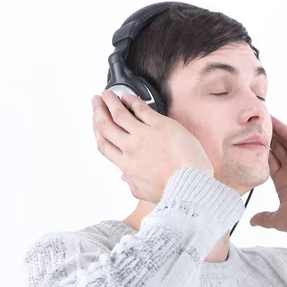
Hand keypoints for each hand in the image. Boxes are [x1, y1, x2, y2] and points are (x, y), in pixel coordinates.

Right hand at [91, 90, 213, 202]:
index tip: (96, 122)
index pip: (104, 145)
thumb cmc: (173, 190)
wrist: (190, 184)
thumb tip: (124, 178)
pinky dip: (132, 101)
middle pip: (107, 126)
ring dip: (111, 102)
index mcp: (126, 165)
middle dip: (98, 112)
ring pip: (120, 114)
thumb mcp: (145, 192)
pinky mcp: (160, 126)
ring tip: (107, 94)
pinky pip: (141, 109)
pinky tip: (128, 97)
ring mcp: (145, 136)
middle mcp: (131, 149)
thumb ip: (132, 183)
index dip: (96, 130)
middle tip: (96, 102)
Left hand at [250, 115, 286, 243]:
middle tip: (248, 123)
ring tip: (258, 117)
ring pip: (283, 141)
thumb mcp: (281, 220)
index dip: (256, 152)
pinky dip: (285, 129)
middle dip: (263, 137)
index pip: (267, 162)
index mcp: (283, 182)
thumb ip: (266, 218)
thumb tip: (252, 222)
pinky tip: (273, 119)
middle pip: (274, 148)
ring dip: (272, 130)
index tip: (243, 142)